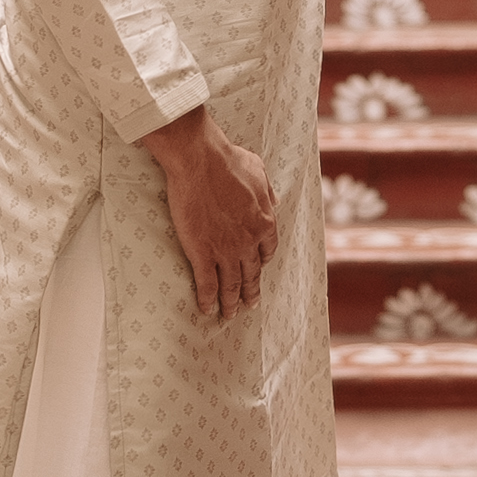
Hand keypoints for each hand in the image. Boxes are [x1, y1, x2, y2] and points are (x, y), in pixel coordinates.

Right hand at [143, 104, 277, 318]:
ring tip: (229, 315)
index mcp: (264, 221)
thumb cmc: (228, 161)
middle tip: (250, 305)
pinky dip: (208, 299)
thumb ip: (268, 190)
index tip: (258, 269)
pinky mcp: (202, 252)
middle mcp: (248, 240)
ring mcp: (225, 249)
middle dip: (250, 291)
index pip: (267, 250)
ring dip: (231, 302)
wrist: (201, 161)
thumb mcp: (259, 170)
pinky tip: (206, 309)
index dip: (262, 262)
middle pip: (252, 273)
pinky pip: (207, 283)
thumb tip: (275, 201)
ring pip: (231, 284)